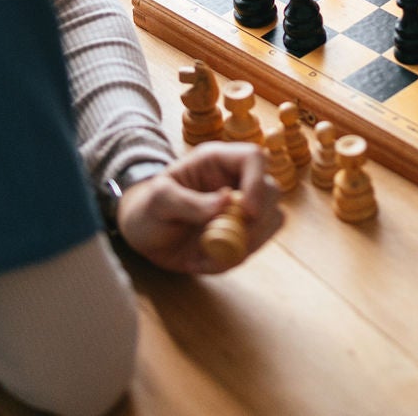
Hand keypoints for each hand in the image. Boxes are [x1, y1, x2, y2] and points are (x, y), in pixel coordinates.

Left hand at [115, 143, 281, 273]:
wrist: (145, 235)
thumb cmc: (148, 208)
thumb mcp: (158, 201)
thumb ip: (187, 201)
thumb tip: (226, 201)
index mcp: (217, 161)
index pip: (253, 157)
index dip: (257, 182)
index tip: (246, 212)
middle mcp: (236, 180)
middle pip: (271, 190)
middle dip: (255, 220)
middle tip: (227, 239)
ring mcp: (242, 207)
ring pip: (272, 219)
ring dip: (248, 242)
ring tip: (209, 254)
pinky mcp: (242, 232)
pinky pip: (256, 245)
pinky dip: (235, 257)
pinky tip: (206, 260)